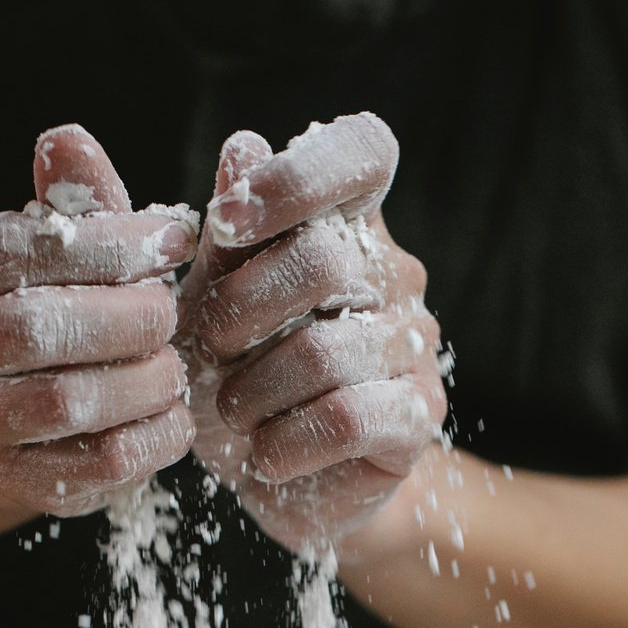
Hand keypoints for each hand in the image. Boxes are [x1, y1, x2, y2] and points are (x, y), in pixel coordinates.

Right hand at [0, 123, 198, 516]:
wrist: (15, 413)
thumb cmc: (60, 304)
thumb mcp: (71, 243)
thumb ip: (78, 201)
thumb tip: (67, 142)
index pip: (26, 246)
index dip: (113, 244)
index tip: (173, 241)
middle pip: (35, 329)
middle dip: (125, 318)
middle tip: (170, 314)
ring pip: (65, 403)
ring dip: (141, 381)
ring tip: (173, 367)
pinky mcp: (14, 481)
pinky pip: (96, 464)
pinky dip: (152, 437)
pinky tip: (172, 416)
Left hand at [177, 113, 445, 553]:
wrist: (279, 481)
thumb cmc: (240, 378)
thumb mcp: (209, 305)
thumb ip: (225, 238)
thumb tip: (244, 147)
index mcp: (346, 225)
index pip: (362, 152)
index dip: (298, 177)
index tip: (228, 222)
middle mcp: (393, 274)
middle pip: (325, 258)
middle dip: (241, 309)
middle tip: (209, 348)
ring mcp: (414, 345)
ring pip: (326, 351)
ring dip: (253, 391)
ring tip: (233, 412)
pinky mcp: (417, 417)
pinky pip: (348, 418)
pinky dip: (286, 442)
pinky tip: (265, 455)